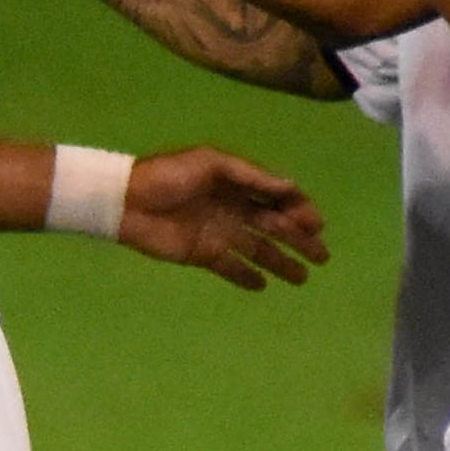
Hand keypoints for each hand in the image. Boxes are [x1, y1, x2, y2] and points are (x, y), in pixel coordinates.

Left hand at [115, 147, 327, 289]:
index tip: (316, 224)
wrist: (126, 201)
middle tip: (323, 256)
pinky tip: (263, 286)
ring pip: (258, 250)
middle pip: (274, 226)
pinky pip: (230, 268)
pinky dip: (245, 277)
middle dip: (300, 240)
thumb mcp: (211, 164)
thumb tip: (290, 185)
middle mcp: (233, 208)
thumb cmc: (167, 176)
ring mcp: (219, 232)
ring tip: (303, 278)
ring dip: (281, 262)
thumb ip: (250, 176)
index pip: (277, 196)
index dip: (299, 209)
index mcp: (237, 183)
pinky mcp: (202, 254)